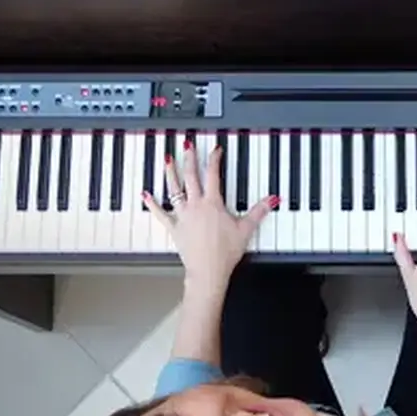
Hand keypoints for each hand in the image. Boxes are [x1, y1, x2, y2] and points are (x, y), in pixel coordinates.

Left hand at [143, 142, 276, 288]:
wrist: (208, 270)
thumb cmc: (225, 252)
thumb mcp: (246, 229)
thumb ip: (258, 211)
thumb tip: (271, 200)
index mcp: (213, 203)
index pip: (213, 174)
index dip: (214, 159)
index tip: (215, 150)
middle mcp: (195, 205)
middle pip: (191, 176)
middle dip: (189, 158)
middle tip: (187, 145)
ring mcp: (183, 215)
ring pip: (174, 189)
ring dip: (170, 173)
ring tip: (168, 160)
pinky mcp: (174, 227)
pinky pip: (160, 213)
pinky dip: (152, 203)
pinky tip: (145, 194)